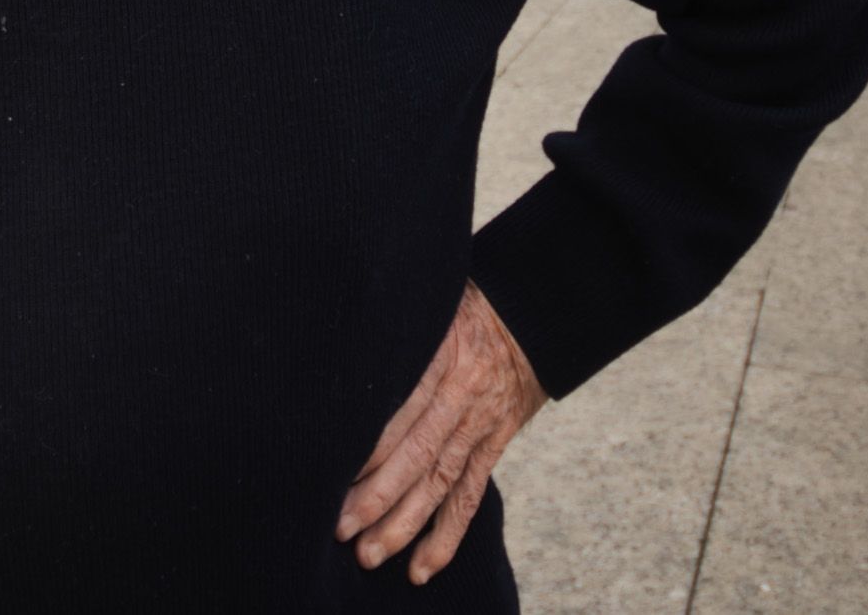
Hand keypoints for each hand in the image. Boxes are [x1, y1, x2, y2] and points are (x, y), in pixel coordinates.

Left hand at [337, 282, 546, 584]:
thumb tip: (340, 339)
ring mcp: (480, 426)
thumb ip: (394, 326)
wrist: (536, 313)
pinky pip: (469, 496)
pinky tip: (422, 567)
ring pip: (440, 484)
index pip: (402, 409)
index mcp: (445, 356)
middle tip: (341, 528)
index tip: (331, 471)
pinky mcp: (493, 445)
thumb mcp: (430, 299)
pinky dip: (447, 535)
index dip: (370, 445)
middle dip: (377, 496)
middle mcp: (463, 397)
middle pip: (417, 455)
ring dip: (404, 525)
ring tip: (370, 556)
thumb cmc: (468, 300)